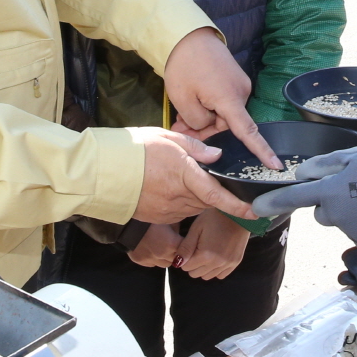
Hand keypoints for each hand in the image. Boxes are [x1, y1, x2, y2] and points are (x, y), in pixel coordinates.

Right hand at [128, 222, 181, 267]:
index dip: (186, 244)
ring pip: (165, 264)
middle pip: (177, 259)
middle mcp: (163, 255)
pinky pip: (153, 264)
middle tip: (173, 243)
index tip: (183, 240)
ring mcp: (152, 260)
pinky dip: (154, 259)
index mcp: (172, 244)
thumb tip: (180, 232)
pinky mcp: (141, 262)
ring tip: (162, 247)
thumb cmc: (148, 219)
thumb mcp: (166, 219)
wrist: (126, 224)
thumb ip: (176, 228)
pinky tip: (151, 249)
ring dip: (166, 257)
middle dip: (177, 252)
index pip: (186, 249)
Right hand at [131, 125, 254, 221]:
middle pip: (208, 201)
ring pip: (195, 206)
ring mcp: (168, 210)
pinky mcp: (158, 217)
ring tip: (186, 179)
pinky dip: (184, 202)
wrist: (102, 171)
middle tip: (214, 180)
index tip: (255, 210)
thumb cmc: (135, 150)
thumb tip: (217, 155)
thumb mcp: (168, 139)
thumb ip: (196, 148)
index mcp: (184, 175)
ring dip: (199, 197)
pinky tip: (173, 189)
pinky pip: (180, 212)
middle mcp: (178, 196)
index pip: (217, 195)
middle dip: (216, 193)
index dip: (238, 205)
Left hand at [162, 27, 280, 170]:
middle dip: (204, 131)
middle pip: (227, 125)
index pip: (248, 132)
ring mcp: (238, 84)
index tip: (276, 166)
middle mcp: (241, 92)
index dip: (262, 151)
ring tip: (180, 117)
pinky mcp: (233, 80)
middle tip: (179, 128)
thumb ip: (197, 122)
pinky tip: (190, 105)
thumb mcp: (183, 100)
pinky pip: (223, 102)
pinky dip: (208, 107)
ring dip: (204, 119)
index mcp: (230, 99)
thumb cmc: (183, 65)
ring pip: (223, 114)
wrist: (185, 35)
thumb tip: (207, 127)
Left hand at [175, 209, 251, 279]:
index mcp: (205, 255)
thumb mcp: (196, 228)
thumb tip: (177, 263)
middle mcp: (217, 263)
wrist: (238, 212)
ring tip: (206, 252)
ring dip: (203, 268)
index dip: (184, 257)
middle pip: (195, 274)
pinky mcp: (235, 262)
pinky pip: (220, 275)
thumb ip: (186, 247)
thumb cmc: (214, 217)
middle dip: (192, 264)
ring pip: (207, 276)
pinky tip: (216, 256)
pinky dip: (215, 269)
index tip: (189, 247)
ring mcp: (228, 264)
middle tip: (197, 249)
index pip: (185, 267)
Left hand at [252, 145, 356, 304]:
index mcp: (329, 191)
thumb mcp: (355, 155)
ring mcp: (353, 232)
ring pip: (345, 222)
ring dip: (355, 214)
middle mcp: (336, 215)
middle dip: (333, 204)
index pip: (294, 197)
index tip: (256, 210)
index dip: (273, 202)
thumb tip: (304, 173)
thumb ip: (327, 164)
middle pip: (323, 212)